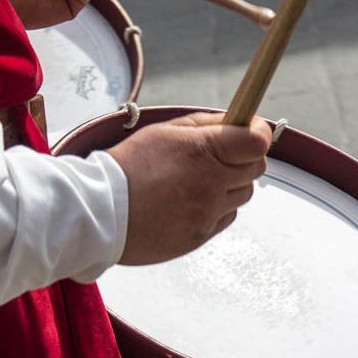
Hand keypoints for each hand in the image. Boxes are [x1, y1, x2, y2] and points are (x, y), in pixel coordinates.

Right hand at [107, 113, 272, 265]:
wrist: (100, 212)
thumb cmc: (129, 167)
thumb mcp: (164, 132)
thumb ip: (205, 125)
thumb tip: (237, 121)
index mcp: (203, 151)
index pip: (257, 141)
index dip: (258, 132)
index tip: (251, 130)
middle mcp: (210, 184)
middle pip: (255, 168)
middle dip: (243, 158)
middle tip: (219, 155)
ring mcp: (207, 214)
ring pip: (241, 195)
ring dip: (229, 185)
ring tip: (196, 181)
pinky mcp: (200, 236)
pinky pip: (225, 217)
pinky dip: (215, 208)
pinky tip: (188, 201)